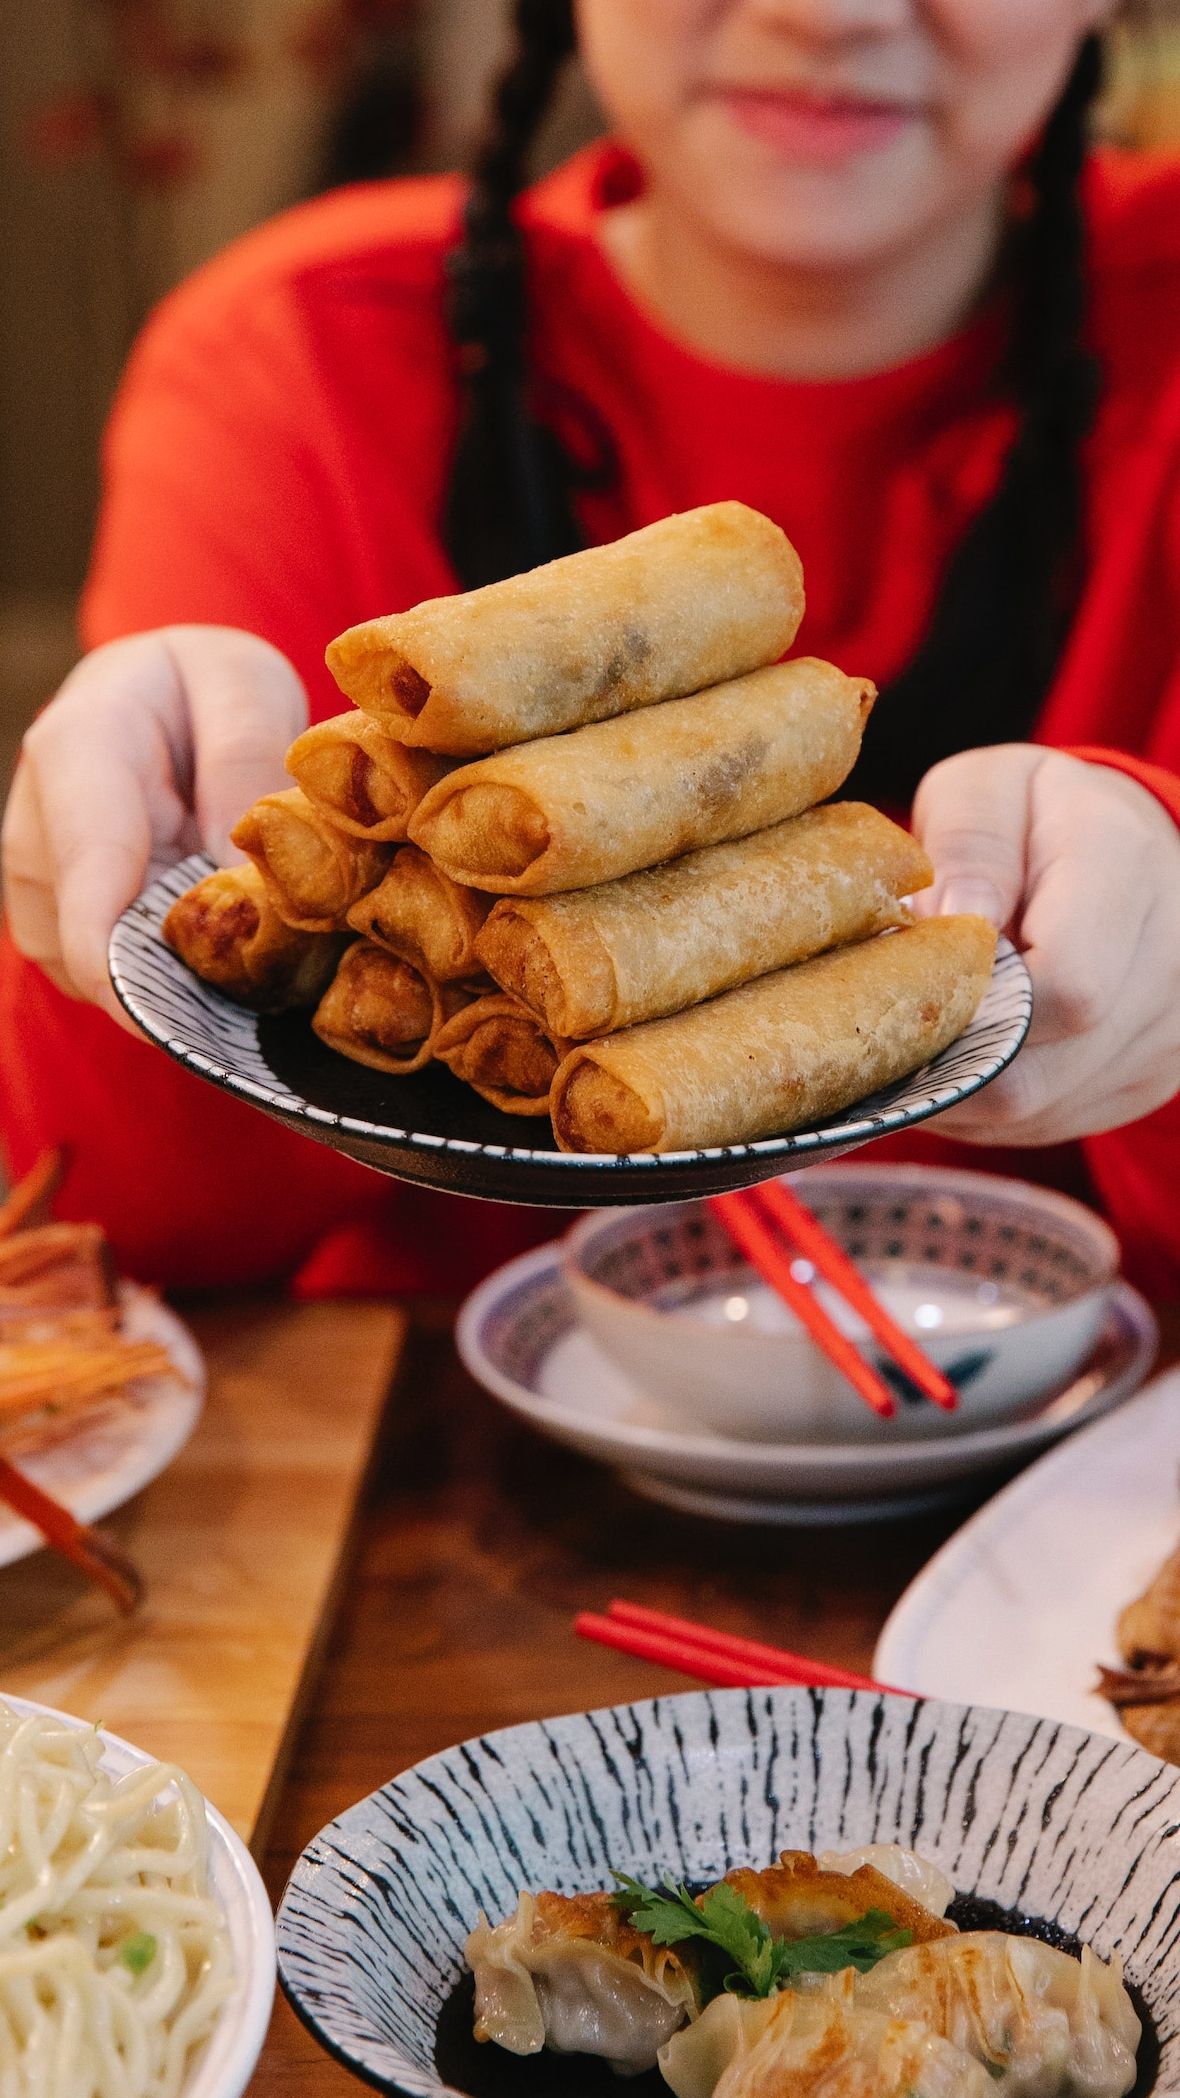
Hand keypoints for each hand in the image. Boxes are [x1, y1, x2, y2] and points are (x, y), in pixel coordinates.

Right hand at [2, 626, 307, 1030]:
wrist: (164, 687)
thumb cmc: (206, 684)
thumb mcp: (244, 688)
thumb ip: (244, 764)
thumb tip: (244, 871)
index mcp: (77, 749)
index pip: (85, 871)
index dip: (115, 961)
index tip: (162, 1022)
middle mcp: (38, 817)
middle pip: (78, 936)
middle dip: (158, 984)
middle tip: (244, 1006)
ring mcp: (40, 869)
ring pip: (86, 964)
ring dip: (159, 982)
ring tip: (234, 968)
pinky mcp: (58, 908)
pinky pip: (99, 967)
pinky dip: (152, 977)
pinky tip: (205, 960)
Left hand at [912, 743, 1179, 1144]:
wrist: (1126, 847)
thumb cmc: (1036, 815)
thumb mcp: (988, 790)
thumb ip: (971, 842)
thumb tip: (962, 920)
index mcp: (1129, 865)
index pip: (1066, 985)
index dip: (972, 1001)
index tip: (920, 978)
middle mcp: (1172, 957)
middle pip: (1040, 1068)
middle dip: (949, 1051)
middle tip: (900, 1014)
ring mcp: (1169, 1031)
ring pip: (1036, 1108)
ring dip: (961, 1083)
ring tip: (932, 1026)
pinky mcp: (1147, 1079)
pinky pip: (1047, 1122)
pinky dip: (990, 1102)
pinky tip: (973, 1048)